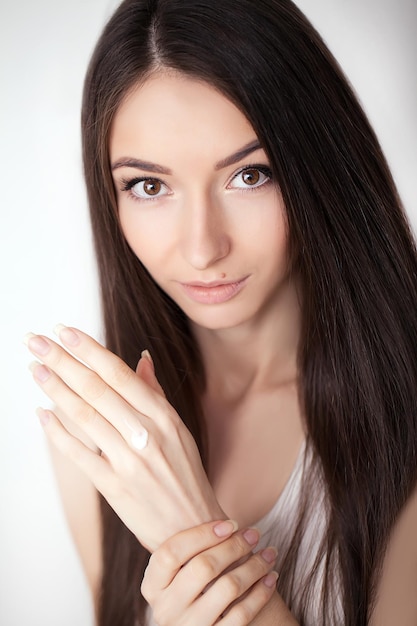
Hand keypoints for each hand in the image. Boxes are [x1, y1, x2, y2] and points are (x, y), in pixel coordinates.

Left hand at [25, 325, 223, 551]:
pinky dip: (58, 433)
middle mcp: (147, 434)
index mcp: (164, 416)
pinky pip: (79, 455)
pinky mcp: (114, 487)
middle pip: (96, 389)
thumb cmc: (185, 475)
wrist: (193, 529)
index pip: (119, 373)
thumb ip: (155, 393)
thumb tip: (141, 359)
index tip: (64, 331)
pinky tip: (42, 414)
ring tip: (35, 369)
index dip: (88, 350)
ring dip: (55, 390)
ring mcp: (129, 461)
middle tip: (36, 341)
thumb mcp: (179, 429)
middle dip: (62, 361)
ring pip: (85, 416)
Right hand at [141, 520, 278, 625]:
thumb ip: (190, 550)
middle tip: (255, 533)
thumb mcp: (179, 573)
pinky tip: (272, 577)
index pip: (171, 552)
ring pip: (227, 588)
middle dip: (234, 546)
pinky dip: (261, 592)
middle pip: (202, 567)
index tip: (230, 523)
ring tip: (270, 552)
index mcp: (153, 586)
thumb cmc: (194, 590)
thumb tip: (220, 514)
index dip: (202, 534)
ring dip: (254, 565)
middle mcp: (165, 609)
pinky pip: (242, 615)